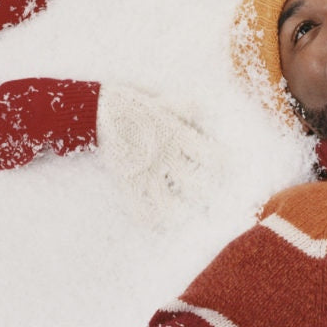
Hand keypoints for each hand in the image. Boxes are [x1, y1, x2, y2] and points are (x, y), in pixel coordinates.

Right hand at [95, 84, 214, 218]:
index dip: (221, 166)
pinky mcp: (128, 180)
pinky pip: (140, 209)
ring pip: (169, 206)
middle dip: (205, 195)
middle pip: (196, 186)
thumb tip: (204, 106)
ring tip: (183, 218)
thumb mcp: (162, 103)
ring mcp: (147, 171)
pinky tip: (155, 222)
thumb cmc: (133, 106)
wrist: (100, 110)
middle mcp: (166, 157)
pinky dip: (148, 219)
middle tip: (209, 201)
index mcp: (177, 136)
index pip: (210, 156)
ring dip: (178, 214)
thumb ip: (184, 107)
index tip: (225, 171)